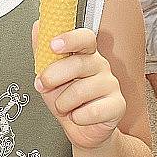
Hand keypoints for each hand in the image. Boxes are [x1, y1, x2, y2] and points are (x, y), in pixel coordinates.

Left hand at [32, 24, 125, 149]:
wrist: (80, 130)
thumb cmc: (66, 100)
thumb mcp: (48, 75)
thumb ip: (43, 51)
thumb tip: (39, 27)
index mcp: (85, 54)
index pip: (84, 38)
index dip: (70, 39)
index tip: (53, 44)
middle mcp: (100, 65)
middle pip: (79, 63)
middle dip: (54, 76)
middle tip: (42, 85)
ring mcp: (111, 84)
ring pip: (82, 90)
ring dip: (64, 103)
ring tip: (64, 106)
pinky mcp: (118, 105)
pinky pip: (93, 111)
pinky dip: (78, 117)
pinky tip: (78, 116)